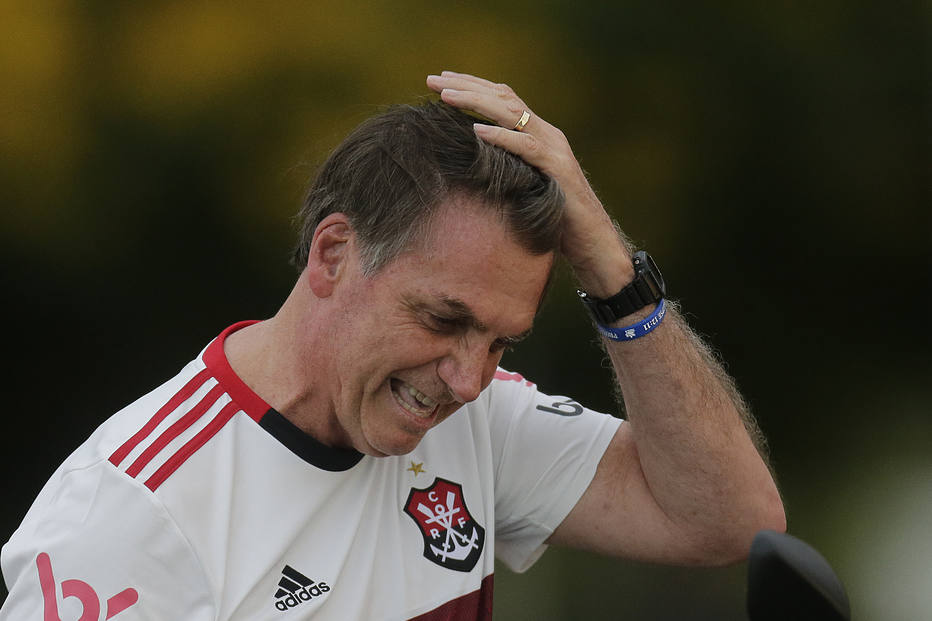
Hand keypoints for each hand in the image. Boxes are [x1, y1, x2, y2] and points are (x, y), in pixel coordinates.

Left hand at [426, 71, 633, 296]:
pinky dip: (502, 137)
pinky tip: (477, 131)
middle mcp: (548, 135)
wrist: (592, 242)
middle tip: (432, 79)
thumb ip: (504, 169)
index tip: (439, 82)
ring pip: (513, 114)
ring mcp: (555, 150)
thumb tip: (467, 167)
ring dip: (477, 102)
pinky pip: (527, 147)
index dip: (472, 87)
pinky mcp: (558, 170)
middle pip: (504, 97)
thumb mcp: (523, 187)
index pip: (503, 99)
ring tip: (446, 96)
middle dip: (467, 86)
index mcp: (538, 136)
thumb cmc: (554, 220)